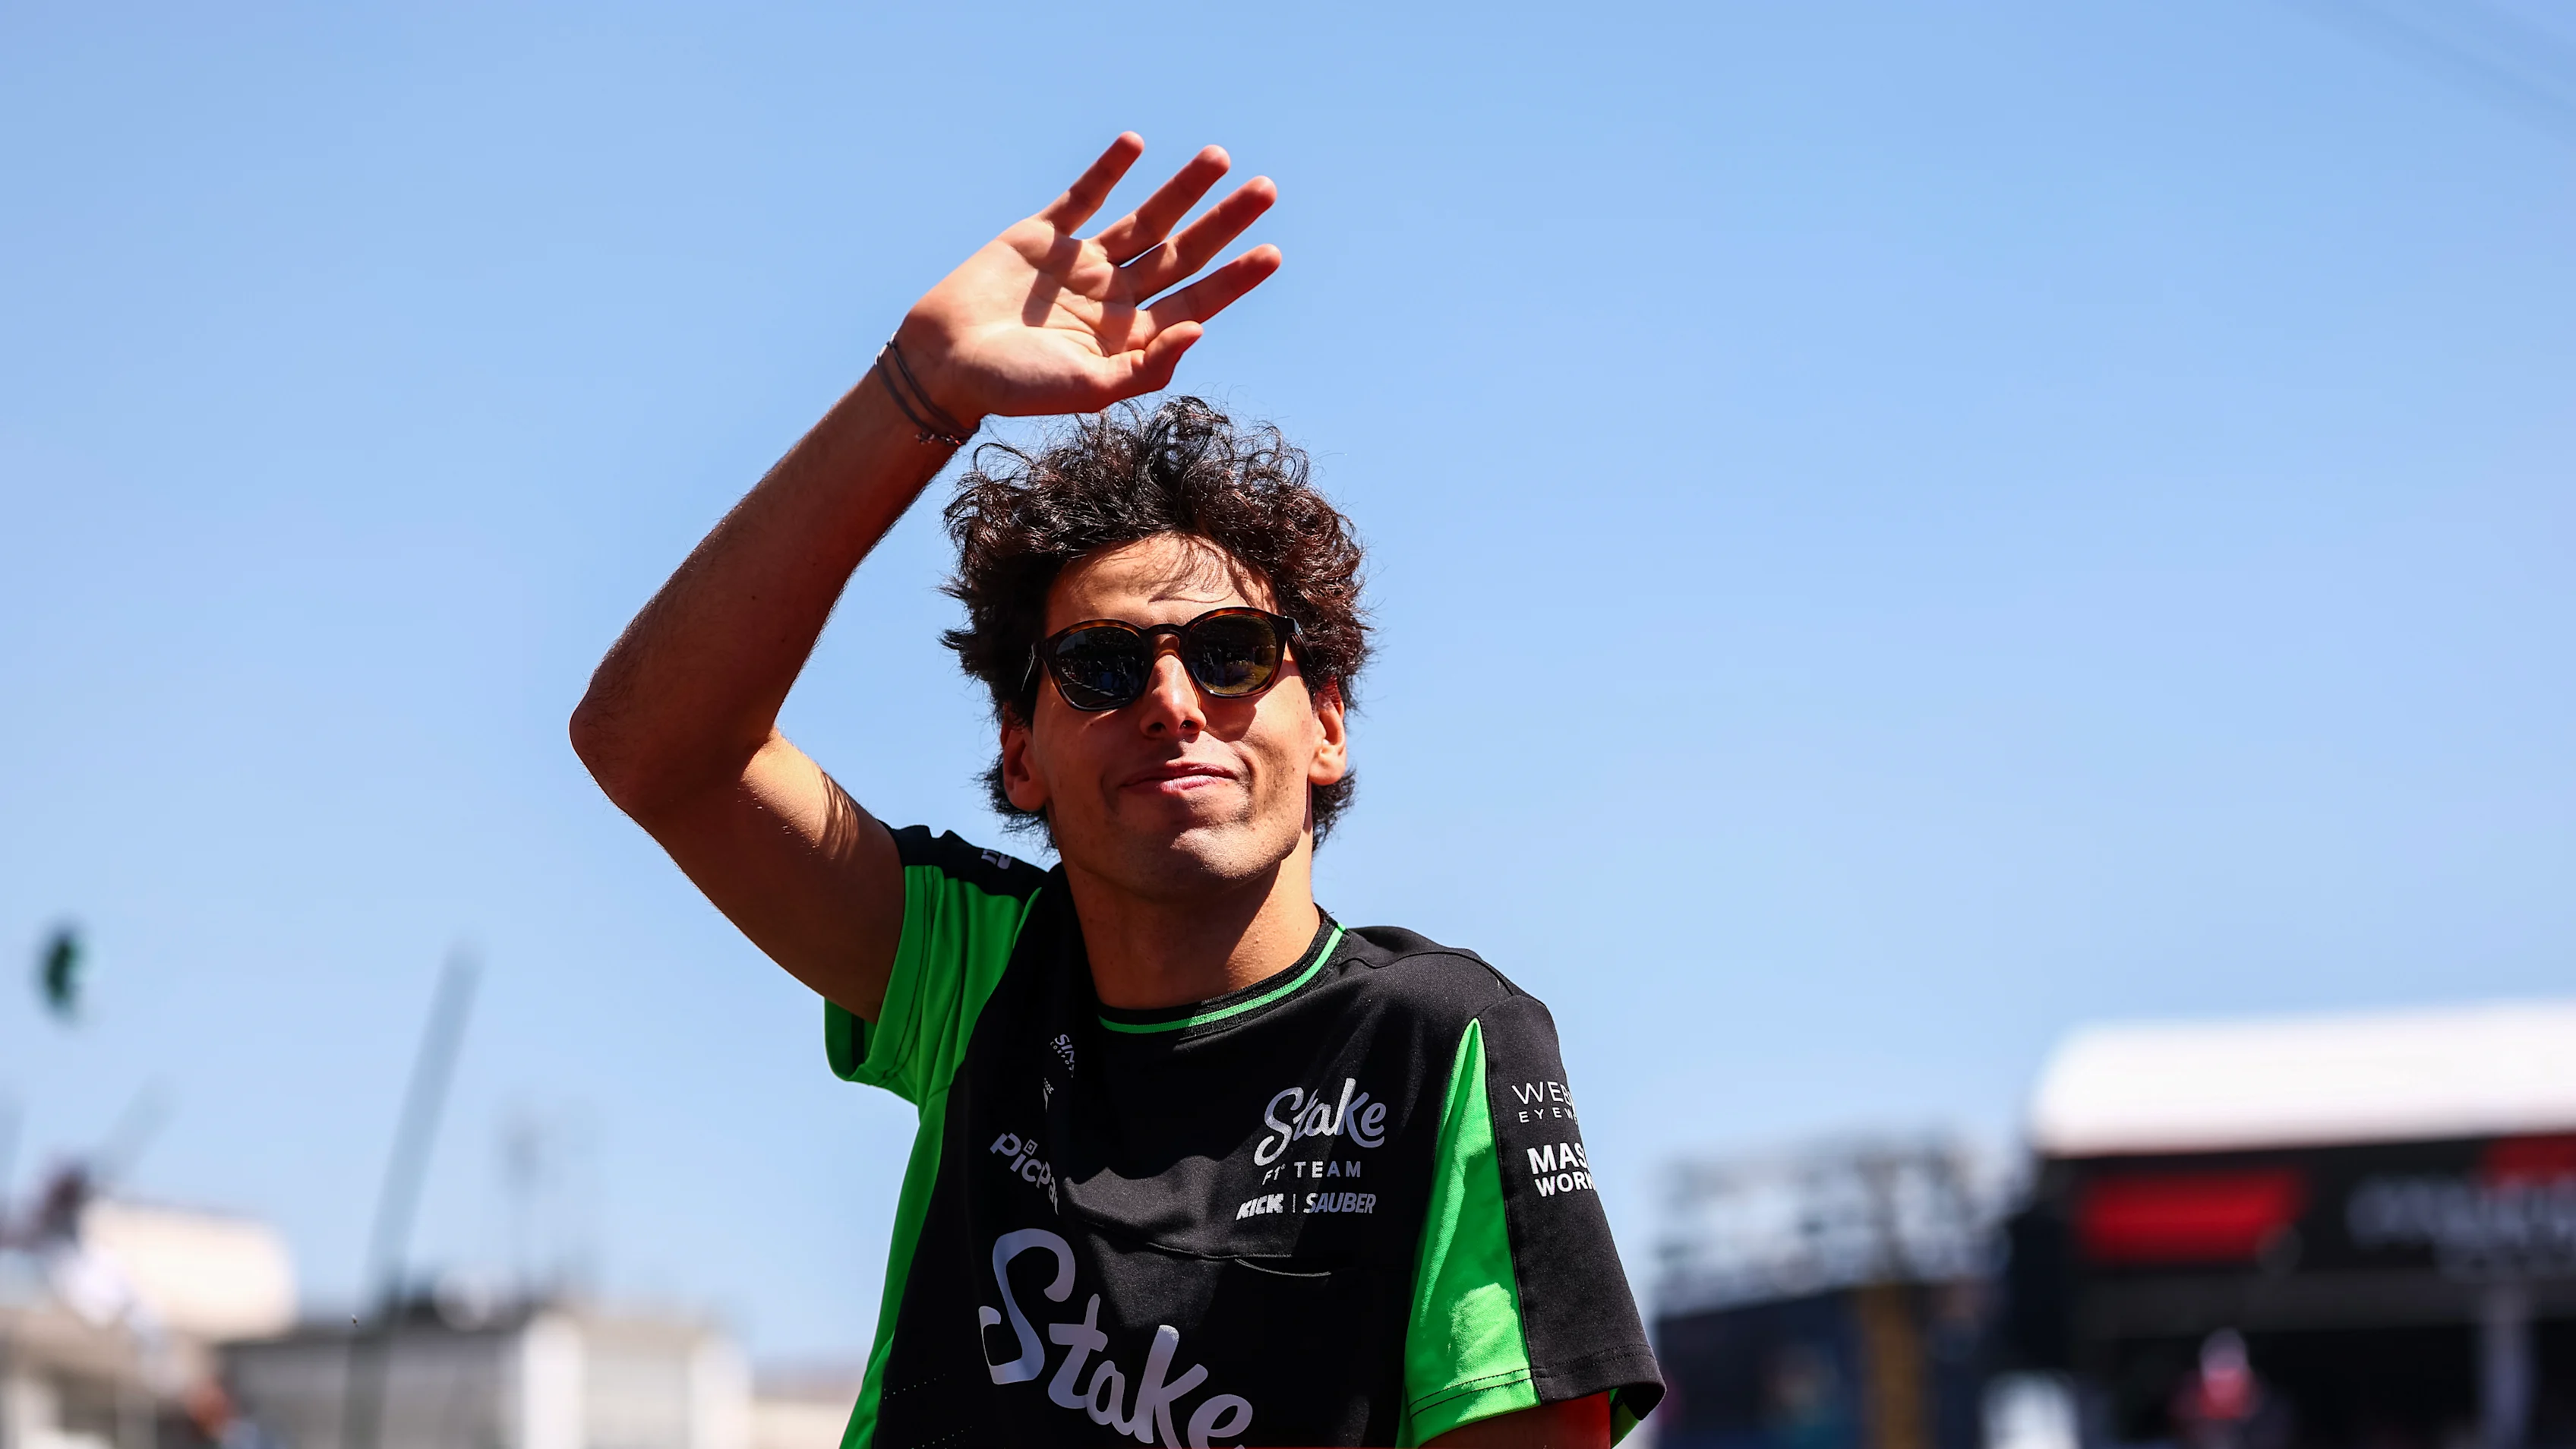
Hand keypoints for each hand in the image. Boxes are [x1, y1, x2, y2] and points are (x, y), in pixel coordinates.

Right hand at [894, 134, 1280, 423]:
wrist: (943, 362)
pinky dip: (1108, 170)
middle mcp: (1114, 296)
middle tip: (1266, 190)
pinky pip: (1084, 197)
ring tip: (1219, 157)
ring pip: (1145, 219)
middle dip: (1224, 222)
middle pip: (1184, 252)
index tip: (1272, 251)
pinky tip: (1135, 145)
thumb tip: (1199, 331)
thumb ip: (1146, 367)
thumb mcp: (1088, 390)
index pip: (1197, 300)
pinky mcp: (1043, 236)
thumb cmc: (1015, 387)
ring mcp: (1081, 264)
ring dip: (1182, 189)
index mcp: (1130, 335)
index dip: (1236, 278)